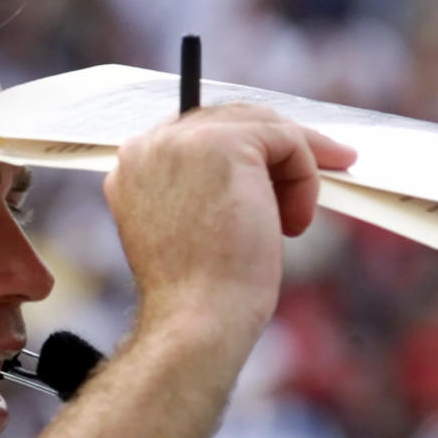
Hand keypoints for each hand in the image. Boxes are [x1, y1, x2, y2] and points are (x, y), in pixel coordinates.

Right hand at [104, 104, 355, 340]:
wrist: (195, 318)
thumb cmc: (195, 291)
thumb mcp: (185, 227)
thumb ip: (196, 188)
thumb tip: (253, 168)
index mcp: (129, 167)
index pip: (193, 135)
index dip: (238, 152)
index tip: (272, 176)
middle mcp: (146, 146)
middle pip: (227, 120)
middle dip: (272, 148)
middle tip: (308, 177)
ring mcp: (180, 141)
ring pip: (260, 127)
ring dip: (292, 167)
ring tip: (296, 217)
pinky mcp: (223, 143)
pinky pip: (287, 141)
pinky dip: (304, 178)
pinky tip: (295, 224)